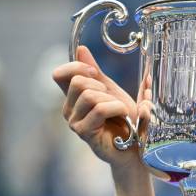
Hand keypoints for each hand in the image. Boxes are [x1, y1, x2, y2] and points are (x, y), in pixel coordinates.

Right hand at [52, 45, 146, 167]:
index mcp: (73, 97)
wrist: (135, 147)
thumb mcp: (112, 91)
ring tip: (120, 111)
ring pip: (89, 95)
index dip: (77, 67)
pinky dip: (116, 108)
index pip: (59, 74)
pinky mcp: (84, 132)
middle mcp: (69, 109)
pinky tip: (123, 116)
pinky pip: (98, 109)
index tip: (95, 72)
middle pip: (78, 82)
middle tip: (114, 100)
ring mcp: (74, 122)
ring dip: (112, 100)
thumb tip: (81, 49)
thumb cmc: (125, 120)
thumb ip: (96, 73)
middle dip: (102, 86)